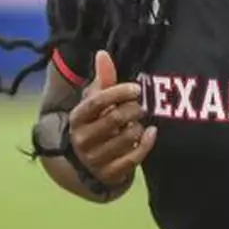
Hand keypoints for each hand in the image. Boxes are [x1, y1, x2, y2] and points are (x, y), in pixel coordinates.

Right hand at [68, 50, 156, 186]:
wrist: (93, 163)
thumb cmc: (98, 124)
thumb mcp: (97, 103)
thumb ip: (103, 79)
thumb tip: (103, 53)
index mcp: (77, 118)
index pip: (96, 102)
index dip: (118, 93)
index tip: (137, 88)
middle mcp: (82, 140)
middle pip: (115, 119)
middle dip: (134, 110)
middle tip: (142, 106)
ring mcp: (95, 160)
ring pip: (126, 138)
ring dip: (139, 127)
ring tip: (140, 122)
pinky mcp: (109, 174)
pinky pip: (133, 158)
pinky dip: (146, 144)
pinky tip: (152, 133)